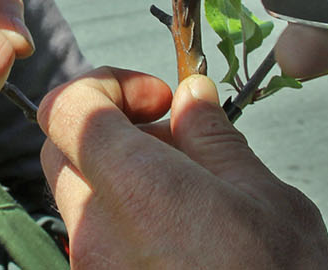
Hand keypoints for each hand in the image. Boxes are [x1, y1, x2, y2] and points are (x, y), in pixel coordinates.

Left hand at [39, 68, 327, 268]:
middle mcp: (95, 232)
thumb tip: (192, 97)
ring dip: (119, 178)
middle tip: (174, 139)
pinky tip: (182, 230)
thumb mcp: (264, 197)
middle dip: (110, 131)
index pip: (64, 108)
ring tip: (189, 190)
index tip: (155, 97)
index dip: (104, 85)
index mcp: (133, 188)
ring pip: (79, 199)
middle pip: (63, 152)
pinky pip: (96, 242)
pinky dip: (125, 221)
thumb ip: (212, 138)